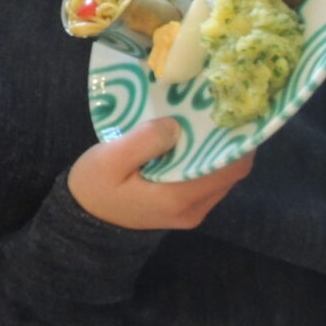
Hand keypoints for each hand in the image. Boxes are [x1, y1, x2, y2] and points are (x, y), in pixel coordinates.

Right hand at [67, 117, 252, 229]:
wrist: (84, 219)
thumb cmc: (95, 187)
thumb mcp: (109, 160)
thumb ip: (143, 141)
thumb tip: (177, 125)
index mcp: (178, 197)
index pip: (229, 168)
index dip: (241, 140)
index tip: (236, 108)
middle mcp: (193, 208)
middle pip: (232, 172)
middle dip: (233, 140)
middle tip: (223, 106)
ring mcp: (191, 210)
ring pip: (222, 176)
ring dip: (222, 149)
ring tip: (211, 117)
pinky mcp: (184, 206)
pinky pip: (208, 179)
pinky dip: (209, 158)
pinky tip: (196, 137)